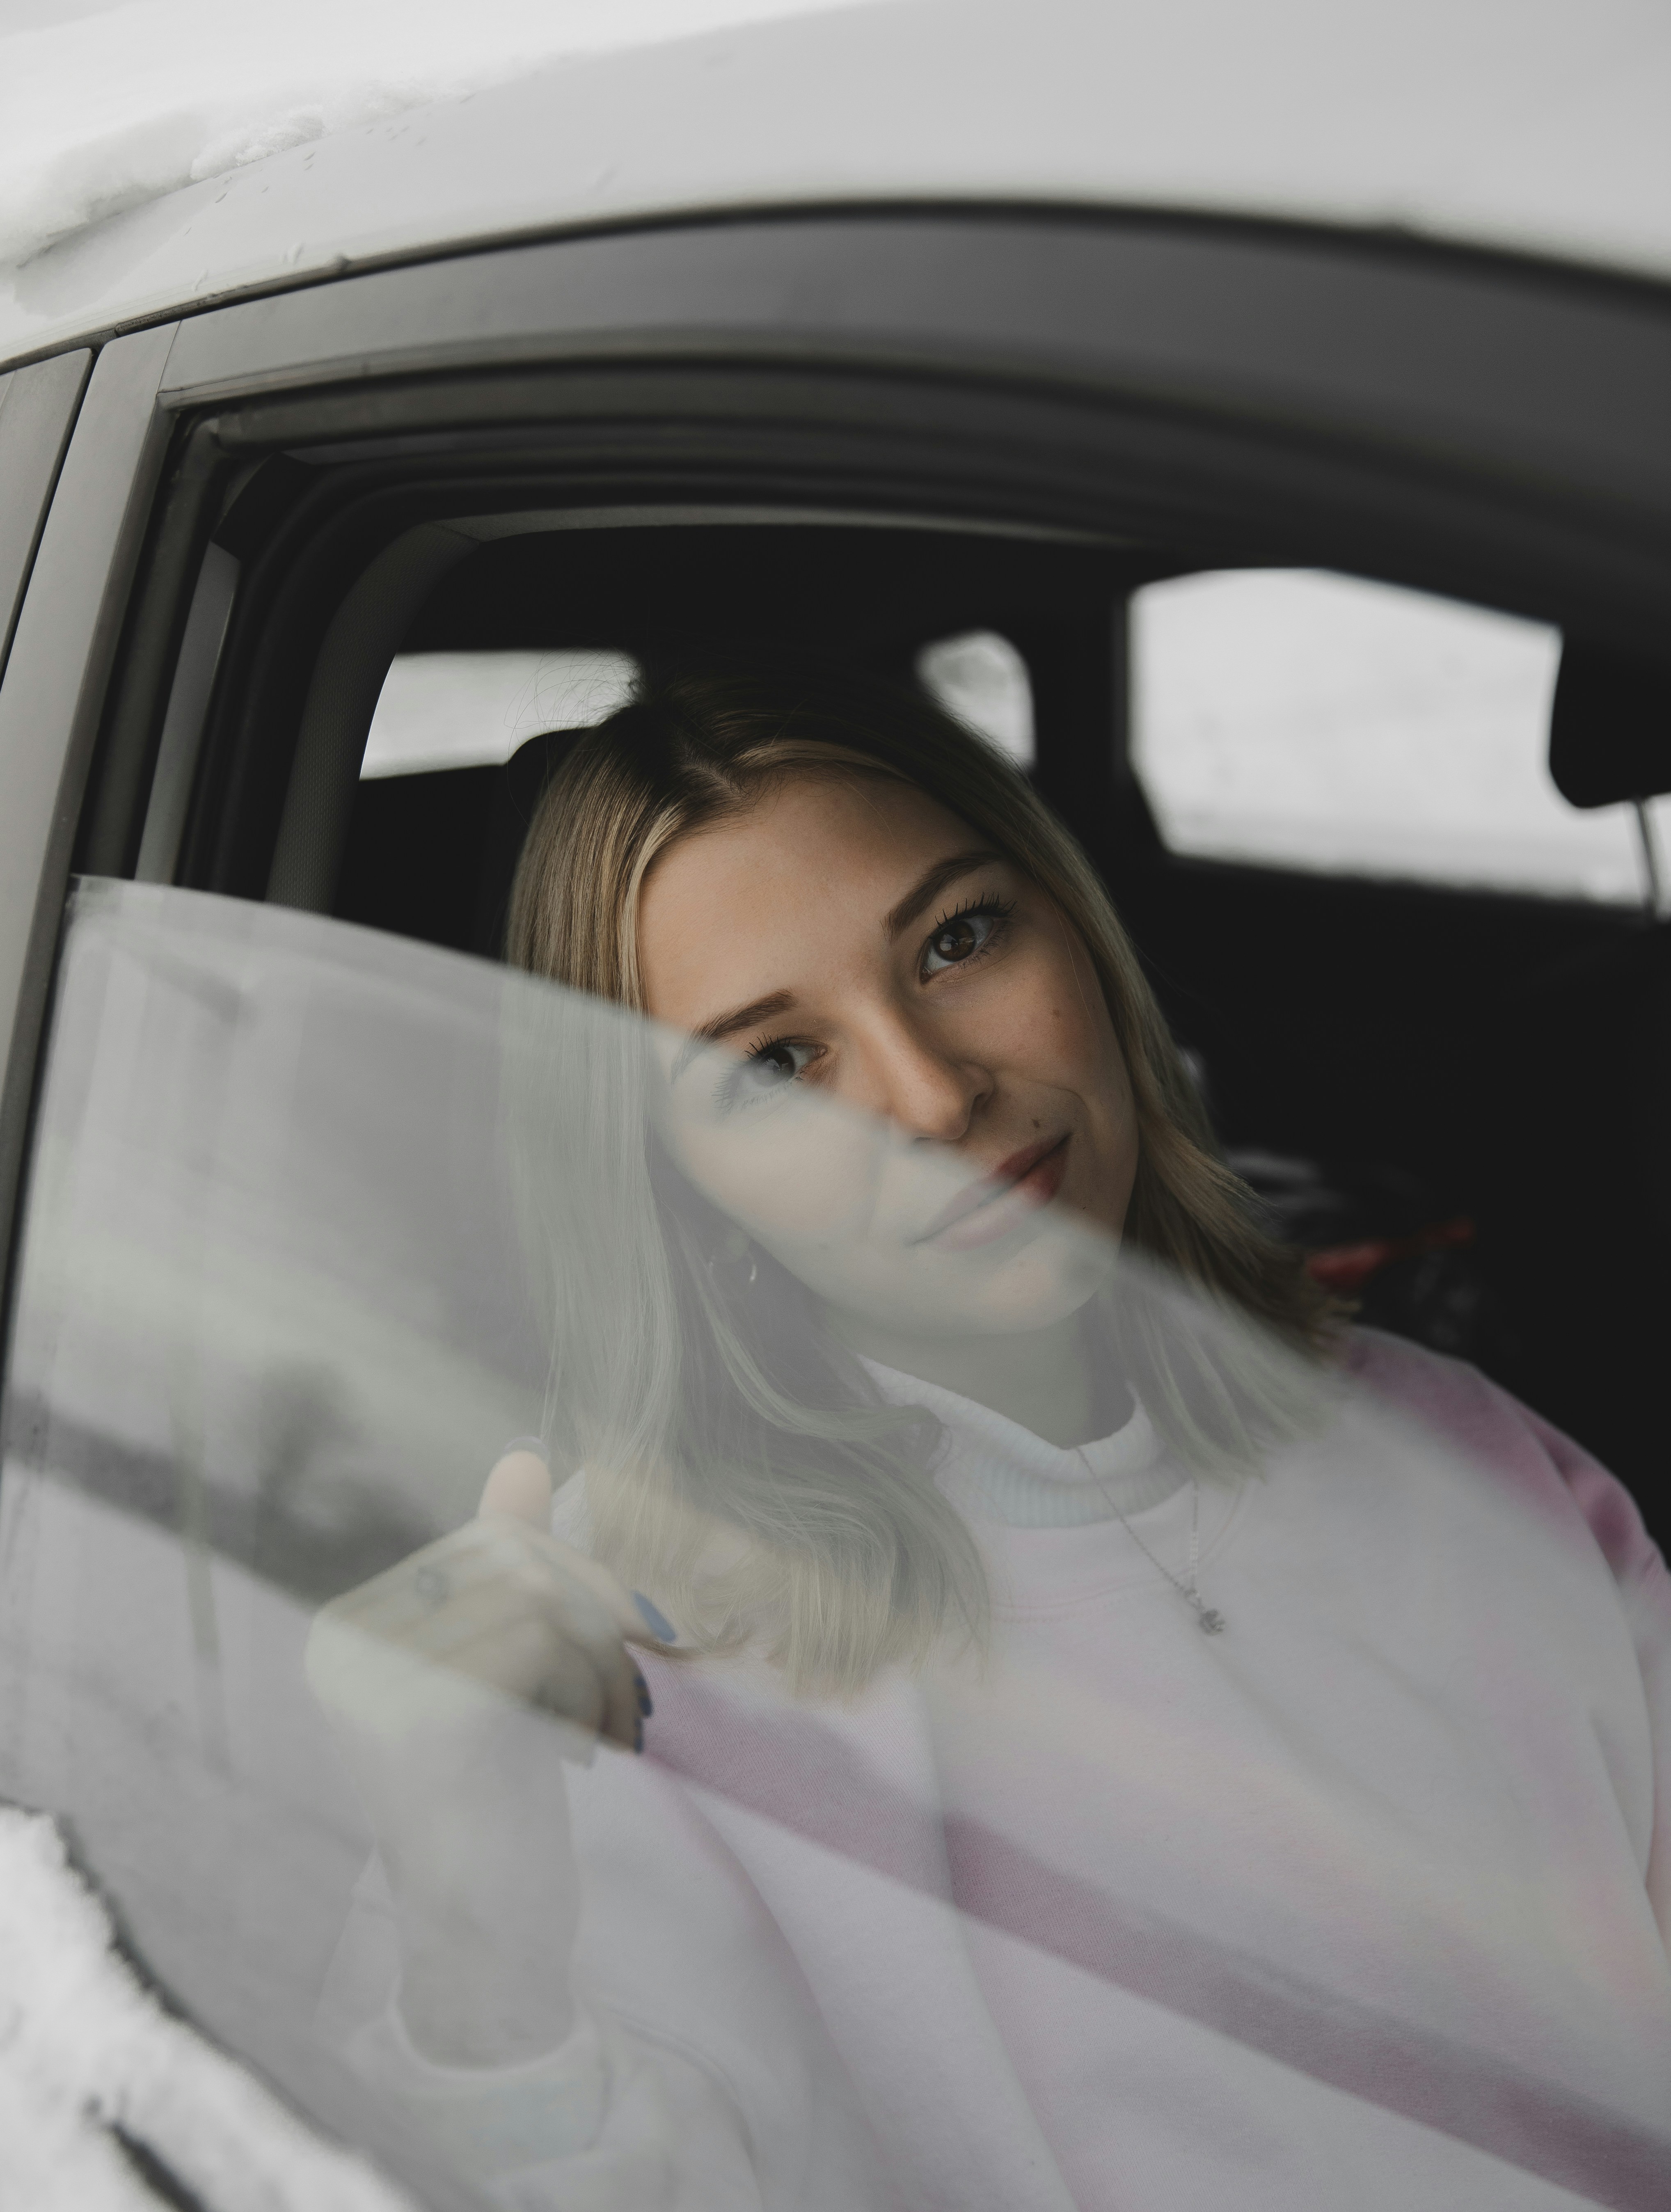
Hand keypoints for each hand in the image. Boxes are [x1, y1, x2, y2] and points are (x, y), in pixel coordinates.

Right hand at [305, 1449, 670, 2064]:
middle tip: (625, 1677)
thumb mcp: (498, 1673)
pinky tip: (586, 1742)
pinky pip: (541, 1648)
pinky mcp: (429, 1722)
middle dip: (595, 1614)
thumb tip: (526, 1456)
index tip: (616, 1630)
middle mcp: (347, 1652)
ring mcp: (379, 1686)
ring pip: (541, 1601)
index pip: (487, 1546)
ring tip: (606, 1716)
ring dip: (601, 1656)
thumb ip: (504, 1566)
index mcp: (350, 1633)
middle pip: (517, 1566)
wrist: (481, 1941)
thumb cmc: (491, 1803)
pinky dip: (588, 1688)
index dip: (571, 1577)